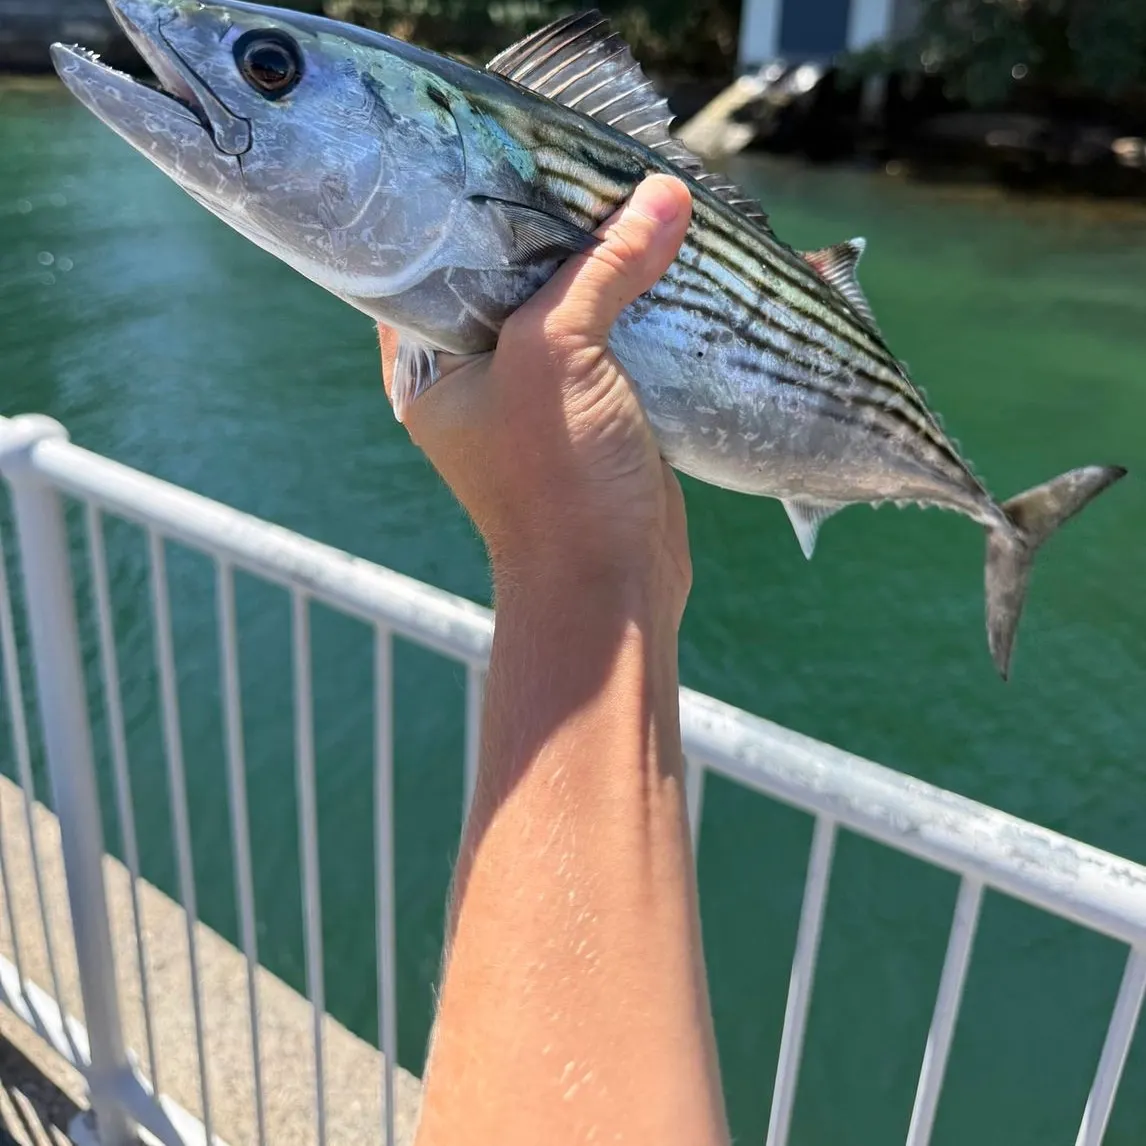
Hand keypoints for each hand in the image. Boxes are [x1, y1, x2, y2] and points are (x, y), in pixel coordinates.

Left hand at [379, 174, 693, 620]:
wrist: (612, 588)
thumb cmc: (556, 481)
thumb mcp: (558, 357)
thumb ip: (601, 270)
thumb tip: (662, 194)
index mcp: (429, 367)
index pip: (432, 263)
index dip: (467, 208)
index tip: (509, 151)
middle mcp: (473, 378)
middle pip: (507, 279)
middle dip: (549, 230)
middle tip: (584, 164)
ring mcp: (533, 397)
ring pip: (564, 309)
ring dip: (598, 265)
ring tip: (629, 198)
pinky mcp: (589, 412)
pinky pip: (606, 341)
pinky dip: (630, 305)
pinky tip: (659, 257)